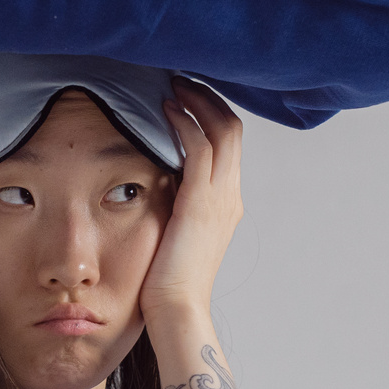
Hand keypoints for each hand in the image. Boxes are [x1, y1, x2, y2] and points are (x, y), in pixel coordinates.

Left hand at [139, 77, 243, 323]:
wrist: (176, 310)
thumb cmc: (166, 280)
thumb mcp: (175, 233)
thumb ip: (173, 204)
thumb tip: (155, 180)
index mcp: (226, 203)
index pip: (229, 144)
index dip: (212, 114)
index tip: (187, 96)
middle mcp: (230, 196)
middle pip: (232, 129)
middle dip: (208, 99)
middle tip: (182, 79)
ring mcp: (220, 198)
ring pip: (222, 130)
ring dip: (197, 102)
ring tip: (174, 85)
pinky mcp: (201, 202)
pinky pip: (200, 147)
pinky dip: (185, 122)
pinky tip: (165, 110)